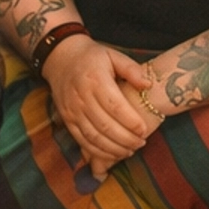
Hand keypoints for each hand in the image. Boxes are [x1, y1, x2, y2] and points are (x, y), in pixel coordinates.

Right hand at [41, 36, 156, 178]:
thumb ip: (131, 69)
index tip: (145, 130)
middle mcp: (81, 97)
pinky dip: (98, 151)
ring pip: (94, 137)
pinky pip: (82, 141)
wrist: (60, 59)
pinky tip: (113, 154)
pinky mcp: (67, 120)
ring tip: (130, 150)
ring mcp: (72, 111)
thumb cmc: (92, 57)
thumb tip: (148, 85)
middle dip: (126, 139)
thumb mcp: (113, 55)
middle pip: (105, 126)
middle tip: (141, 143)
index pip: (115, 106)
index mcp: (95, 79)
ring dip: (114, 148)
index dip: (131, 121)